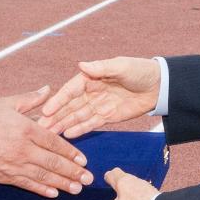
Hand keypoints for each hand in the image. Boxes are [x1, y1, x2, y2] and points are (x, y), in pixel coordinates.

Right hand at [0, 86, 92, 197]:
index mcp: (26, 129)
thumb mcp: (7, 103)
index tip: (84, 159)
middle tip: (88, 178)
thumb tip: (48, 89)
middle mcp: (23, 149)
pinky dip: (42, 190)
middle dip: (73, 171)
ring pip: (44, 176)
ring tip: (78, 189)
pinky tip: (54, 194)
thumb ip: (30, 99)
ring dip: (63, 183)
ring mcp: (15, 165)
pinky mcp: (6, 176)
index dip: (71, 152)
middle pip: (53, 162)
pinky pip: (28, 185)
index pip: (54, 142)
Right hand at [39, 57, 160, 137]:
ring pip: (76, 117)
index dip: (58, 101)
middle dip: (55, 116)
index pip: (70, 90)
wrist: (159, 86)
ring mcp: (97, 105)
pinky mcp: (106, 117)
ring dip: (63, 124)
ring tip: (49, 134)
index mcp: (90, 77)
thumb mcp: (121, 66)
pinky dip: (79, 129)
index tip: (46, 110)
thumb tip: (81, 64)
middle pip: (69, 106)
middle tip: (40, 127)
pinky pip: (90, 124)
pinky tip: (68, 135)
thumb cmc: (140, 71)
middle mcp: (90, 91)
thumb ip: (101, 68)